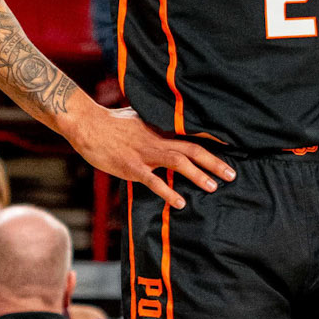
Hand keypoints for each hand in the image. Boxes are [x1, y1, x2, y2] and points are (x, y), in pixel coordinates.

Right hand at [67, 103, 235, 206]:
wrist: (87, 124)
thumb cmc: (111, 122)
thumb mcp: (138, 117)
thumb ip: (154, 123)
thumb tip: (166, 123)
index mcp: (160, 130)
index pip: (191, 136)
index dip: (211, 145)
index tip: (231, 152)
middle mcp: (157, 140)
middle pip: (192, 150)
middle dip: (214, 163)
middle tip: (231, 175)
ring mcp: (145, 154)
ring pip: (178, 163)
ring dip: (198, 175)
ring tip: (213, 187)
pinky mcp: (132, 167)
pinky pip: (154, 181)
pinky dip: (169, 192)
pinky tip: (181, 202)